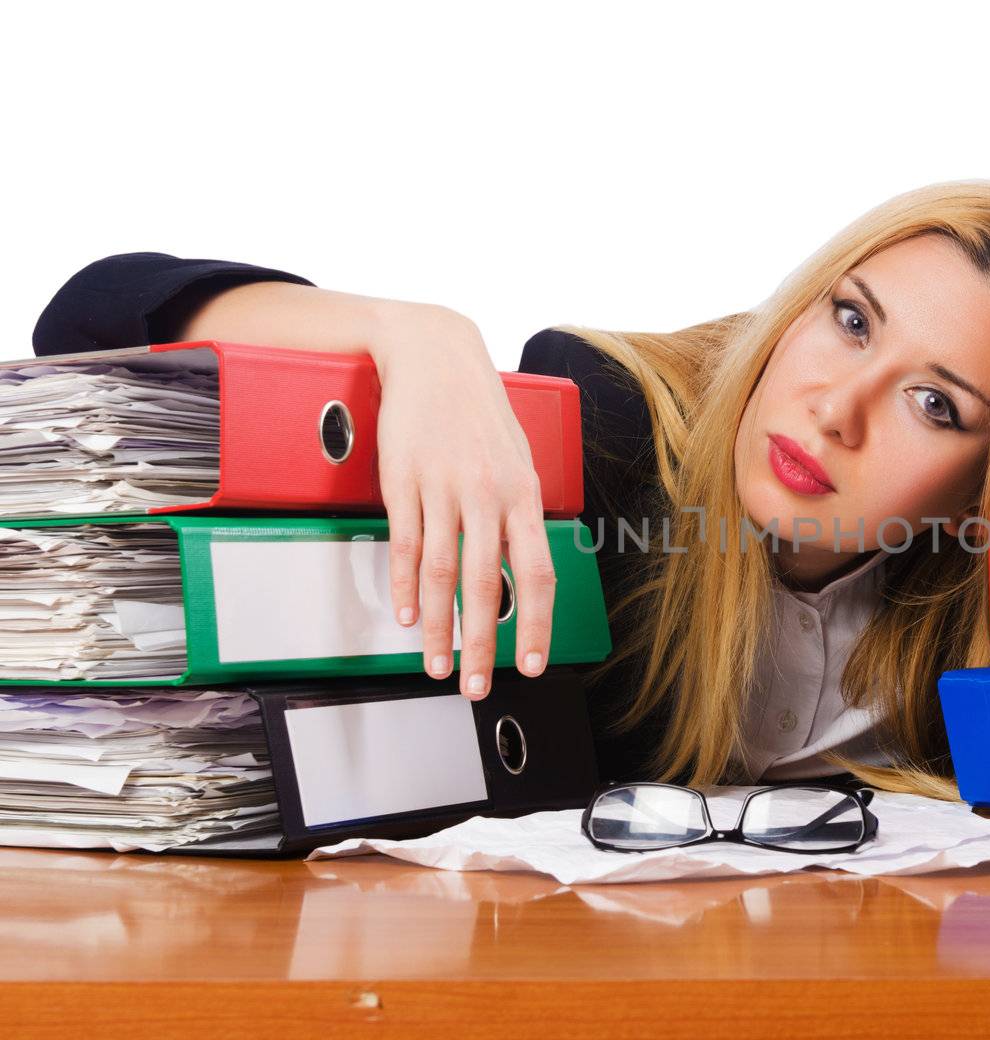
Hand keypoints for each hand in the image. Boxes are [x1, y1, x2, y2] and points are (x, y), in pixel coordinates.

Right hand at [371, 304, 554, 699]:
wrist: (435, 355)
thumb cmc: (479, 412)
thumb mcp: (518, 459)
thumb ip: (520, 513)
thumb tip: (526, 565)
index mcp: (523, 493)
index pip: (536, 572)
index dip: (534, 623)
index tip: (530, 663)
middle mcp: (487, 494)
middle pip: (487, 584)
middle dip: (483, 643)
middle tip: (478, 685)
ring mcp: (443, 488)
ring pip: (441, 573)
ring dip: (439, 627)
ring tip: (439, 663)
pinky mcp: (404, 481)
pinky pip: (405, 543)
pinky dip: (403, 586)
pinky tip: (407, 616)